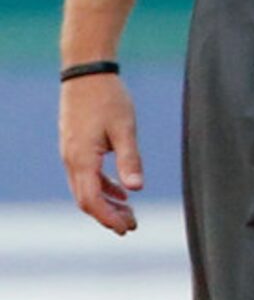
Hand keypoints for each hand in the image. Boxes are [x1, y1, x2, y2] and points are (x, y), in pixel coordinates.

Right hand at [61, 73, 144, 232]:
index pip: (91, 200)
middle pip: (86, 199)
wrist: (86, 72)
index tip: (127, 228)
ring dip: (106, 203)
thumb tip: (135, 189)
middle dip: (108, 215)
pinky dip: (103, 187)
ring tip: (129, 214)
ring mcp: (70, 153)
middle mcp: (71, 159)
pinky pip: (86, 175)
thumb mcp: (125, 128)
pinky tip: (122, 192)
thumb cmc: (108, 97)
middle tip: (132, 226)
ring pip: (85, 188)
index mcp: (81, 158)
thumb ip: (130, 159)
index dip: (108, 217)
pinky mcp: (75, 146)